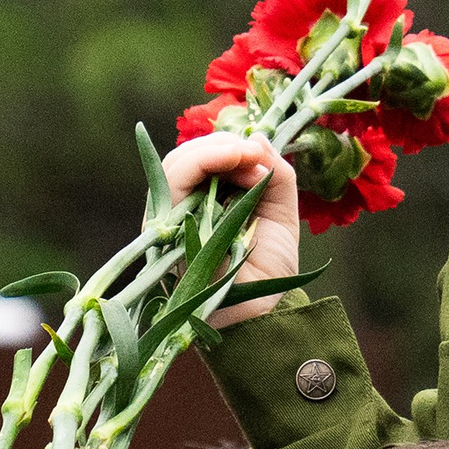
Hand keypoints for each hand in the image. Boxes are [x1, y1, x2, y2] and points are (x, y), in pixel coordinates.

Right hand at [161, 132, 300, 327]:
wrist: (261, 310)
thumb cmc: (267, 265)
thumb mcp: (280, 210)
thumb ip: (273, 173)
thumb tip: (257, 138)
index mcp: (206, 203)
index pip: (202, 161)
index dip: (228, 147)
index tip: (258, 152)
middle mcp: (182, 209)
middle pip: (184, 158)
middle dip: (219, 145)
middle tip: (252, 152)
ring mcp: (171, 221)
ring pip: (175, 166)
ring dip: (212, 150)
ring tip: (244, 154)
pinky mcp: (168, 232)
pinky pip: (172, 188)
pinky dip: (202, 164)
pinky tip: (234, 161)